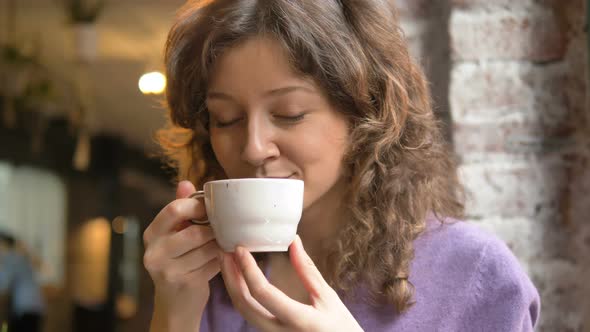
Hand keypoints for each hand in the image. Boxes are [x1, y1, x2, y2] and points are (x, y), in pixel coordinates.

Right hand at [143, 180, 221, 330]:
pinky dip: (221, 258)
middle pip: (194, 231)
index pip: (174, 210)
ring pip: (207, 248)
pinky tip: (222, 256)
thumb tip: (186, 183)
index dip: (198, 205)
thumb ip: (180, 209)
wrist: (175, 302)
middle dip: (213, 228)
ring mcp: (169, 271)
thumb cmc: (177, 260)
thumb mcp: (174, 234)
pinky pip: (213, 264)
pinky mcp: (186, 284)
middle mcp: (155, 253)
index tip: (211, 206)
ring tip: (224, 240)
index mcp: (151, 234)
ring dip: (220, 243)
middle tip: (224, 225)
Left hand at [220, 235, 363, 331]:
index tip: (240, 248)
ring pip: (244, 313)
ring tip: (229, 261)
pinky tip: (241, 279)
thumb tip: (293, 241)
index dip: (248, 269)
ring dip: (233, 286)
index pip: (263, 293)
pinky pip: (250, 315)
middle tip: (224, 251)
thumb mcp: (328, 297)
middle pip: (244, 305)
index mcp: (298, 320)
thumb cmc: (341, 328)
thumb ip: (308, 271)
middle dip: (230, 276)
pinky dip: (242, 295)